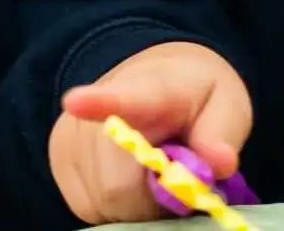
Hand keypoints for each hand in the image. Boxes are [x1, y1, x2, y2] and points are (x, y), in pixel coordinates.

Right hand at [47, 42, 252, 224]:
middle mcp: (95, 110)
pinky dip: (115, 205)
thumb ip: (222, 132)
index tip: (75, 101)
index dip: (97, 103)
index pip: (121, 98)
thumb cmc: (193, 98)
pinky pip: (89, 206)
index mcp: (148, 90)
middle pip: (115, 187)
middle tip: (172, 176)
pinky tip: (129, 177)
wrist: (156, 76)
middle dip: (151, 198)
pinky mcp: (58, 158)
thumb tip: (220, 162)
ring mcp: (71, 135)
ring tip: (150, 170)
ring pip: (103, 203)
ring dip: (134, 202)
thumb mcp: (225, 105)